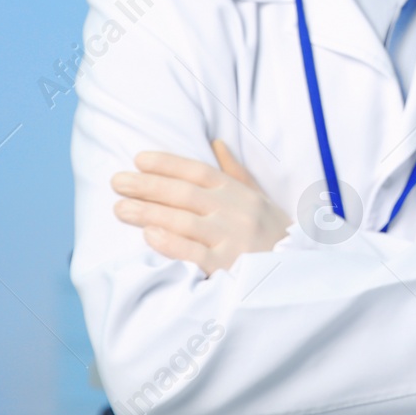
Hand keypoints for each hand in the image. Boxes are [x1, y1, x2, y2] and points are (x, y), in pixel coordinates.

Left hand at [111, 139, 290, 275]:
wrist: (298, 271)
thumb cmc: (273, 233)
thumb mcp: (260, 198)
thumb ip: (235, 173)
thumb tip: (215, 143)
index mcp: (239, 193)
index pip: (199, 172)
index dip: (168, 163)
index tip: (139, 159)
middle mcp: (236, 212)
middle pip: (185, 193)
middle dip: (148, 186)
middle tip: (117, 182)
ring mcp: (232, 239)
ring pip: (185, 221)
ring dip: (149, 213)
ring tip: (120, 209)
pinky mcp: (230, 268)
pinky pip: (195, 254)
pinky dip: (171, 243)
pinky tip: (149, 235)